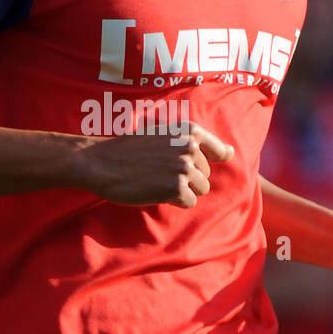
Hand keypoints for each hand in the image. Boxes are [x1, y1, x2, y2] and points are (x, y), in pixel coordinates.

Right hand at [81, 122, 234, 207]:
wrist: (101, 162)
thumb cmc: (128, 149)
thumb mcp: (162, 134)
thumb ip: (191, 141)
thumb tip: (231, 152)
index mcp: (188, 131)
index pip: (219, 150)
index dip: (216, 159)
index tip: (205, 163)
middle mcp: (190, 147)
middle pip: (206, 175)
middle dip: (188, 178)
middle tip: (160, 173)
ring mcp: (184, 167)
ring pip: (200, 189)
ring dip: (182, 191)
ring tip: (158, 182)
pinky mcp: (177, 187)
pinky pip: (189, 202)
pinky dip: (174, 201)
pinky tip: (155, 191)